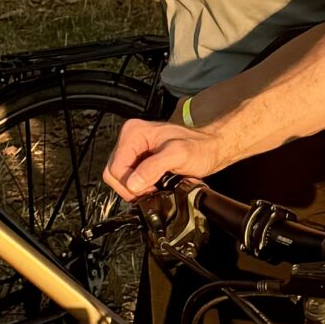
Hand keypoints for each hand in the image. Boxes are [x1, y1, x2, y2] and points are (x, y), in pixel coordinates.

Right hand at [105, 113, 222, 200]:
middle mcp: (129, 138)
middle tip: (152, 191)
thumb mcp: (178, 155)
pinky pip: (129, 178)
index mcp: (134, 133)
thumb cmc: (199, 147)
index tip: (149, 189)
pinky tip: (154, 184)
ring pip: (120, 178)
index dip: (130, 185)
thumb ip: (154, 168)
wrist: (210, 148)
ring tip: (156, 187)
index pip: (116, 168)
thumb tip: (133, 184)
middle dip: (131, 188)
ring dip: (136, 188)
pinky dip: (140, 186)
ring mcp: (133, 149)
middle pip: (114, 174)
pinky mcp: (138, 159)